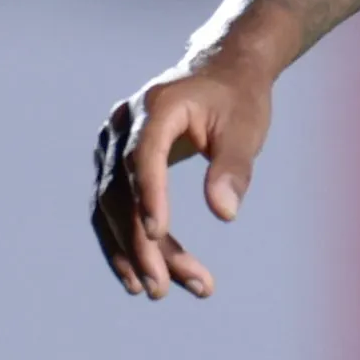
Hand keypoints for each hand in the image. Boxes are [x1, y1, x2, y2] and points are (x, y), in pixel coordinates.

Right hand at [90, 53, 274, 298]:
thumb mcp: (247, 126)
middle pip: (121, 191)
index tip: (159, 234)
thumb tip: (225, 214)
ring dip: (133, 252)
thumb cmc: (239, 97)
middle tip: (166, 287)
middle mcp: (123, 125)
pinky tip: (142, 277)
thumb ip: (235, 166)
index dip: (149, 195)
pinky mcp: (113, 165)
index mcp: (157, 106)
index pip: (143, 156)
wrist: (223, 69)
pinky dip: (125, 243)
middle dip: (142, 243)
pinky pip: (112, 210)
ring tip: (161, 290)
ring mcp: (111, 146)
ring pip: (111, 208)